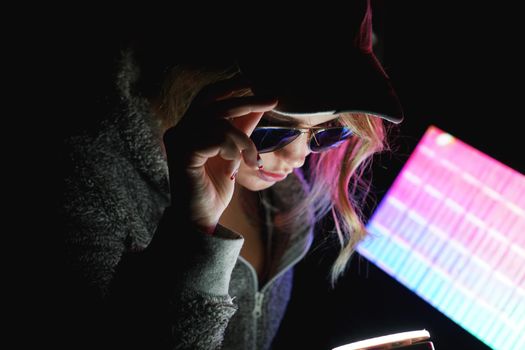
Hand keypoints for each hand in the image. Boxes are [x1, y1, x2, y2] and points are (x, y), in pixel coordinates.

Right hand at [163, 77, 277, 233]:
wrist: (201, 219)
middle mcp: (180, 129)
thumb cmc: (214, 189)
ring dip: (244, 140)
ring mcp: (178, 139)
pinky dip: (234, 149)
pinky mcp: (182, 152)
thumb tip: (258, 106)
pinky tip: (236, 164)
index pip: (210, 97)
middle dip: (247, 99)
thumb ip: (241, 129)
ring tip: (252, 159)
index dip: (232, 86)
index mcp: (189, 127)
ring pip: (220, 122)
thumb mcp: (233, 154)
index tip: (258, 84)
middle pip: (215, 101)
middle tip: (273, 99)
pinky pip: (217, 138)